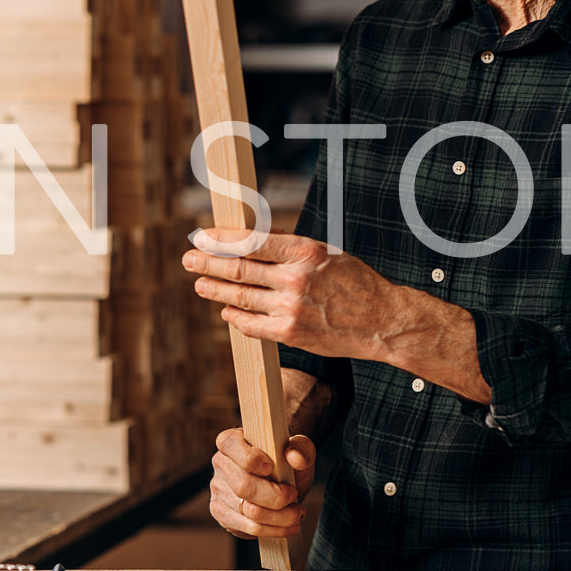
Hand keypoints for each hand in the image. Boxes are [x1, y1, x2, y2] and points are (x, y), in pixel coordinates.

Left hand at [182, 228, 400, 360]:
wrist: (381, 320)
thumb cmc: (354, 282)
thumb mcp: (325, 253)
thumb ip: (288, 248)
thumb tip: (250, 238)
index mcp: (304, 251)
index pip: (251, 241)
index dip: (221, 240)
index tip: (202, 237)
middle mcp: (295, 278)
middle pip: (239, 269)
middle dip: (208, 263)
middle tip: (189, 259)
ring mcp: (291, 308)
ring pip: (240, 297)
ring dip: (215, 290)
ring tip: (200, 284)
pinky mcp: (291, 333)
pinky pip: (252, 325)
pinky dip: (235, 317)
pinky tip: (227, 311)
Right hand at [208, 428, 315, 538]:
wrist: (282, 480)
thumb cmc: (286, 462)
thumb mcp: (299, 450)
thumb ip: (301, 448)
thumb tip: (295, 457)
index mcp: (232, 441)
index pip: (230, 445)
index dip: (251, 459)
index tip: (271, 468)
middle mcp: (220, 463)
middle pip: (244, 486)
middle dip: (276, 496)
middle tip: (294, 496)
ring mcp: (218, 490)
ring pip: (249, 511)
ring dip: (281, 516)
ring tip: (297, 513)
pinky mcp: (222, 513)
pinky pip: (249, 528)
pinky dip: (274, 530)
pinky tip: (288, 525)